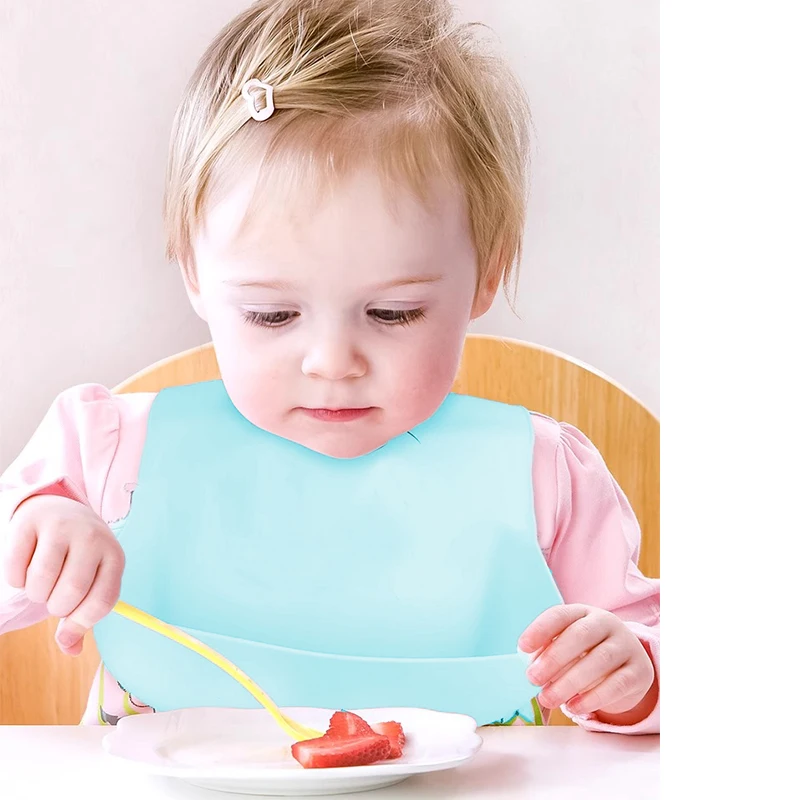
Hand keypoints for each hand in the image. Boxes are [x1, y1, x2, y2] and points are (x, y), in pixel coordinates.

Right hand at [3, 494, 123, 655]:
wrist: (60, 510)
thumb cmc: (78, 556)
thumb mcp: (92, 579)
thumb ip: (83, 615)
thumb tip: (71, 649)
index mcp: (114, 556)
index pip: (103, 601)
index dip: (81, 622)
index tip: (68, 625)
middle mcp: (93, 538)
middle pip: (70, 592)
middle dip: (56, 606)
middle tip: (54, 596)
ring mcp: (62, 527)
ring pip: (40, 582)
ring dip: (35, 594)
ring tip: (42, 583)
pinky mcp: (31, 523)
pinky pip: (15, 569)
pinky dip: (16, 579)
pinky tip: (26, 568)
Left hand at [518, 604, 655, 722]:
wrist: (628, 665)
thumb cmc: (587, 653)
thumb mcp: (568, 647)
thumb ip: (549, 653)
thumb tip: (529, 668)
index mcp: (583, 612)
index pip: (560, 615)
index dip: (540, 629)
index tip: (523, 647)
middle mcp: (607, 623)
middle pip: (581, 635)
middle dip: (554, 658)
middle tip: (533, 678)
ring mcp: (626, 645)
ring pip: (599, 660)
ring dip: (570, 682)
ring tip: (549, 698)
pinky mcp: (639, 671)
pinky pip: (617, 684)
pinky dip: (593, 698)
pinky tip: (574, 707)